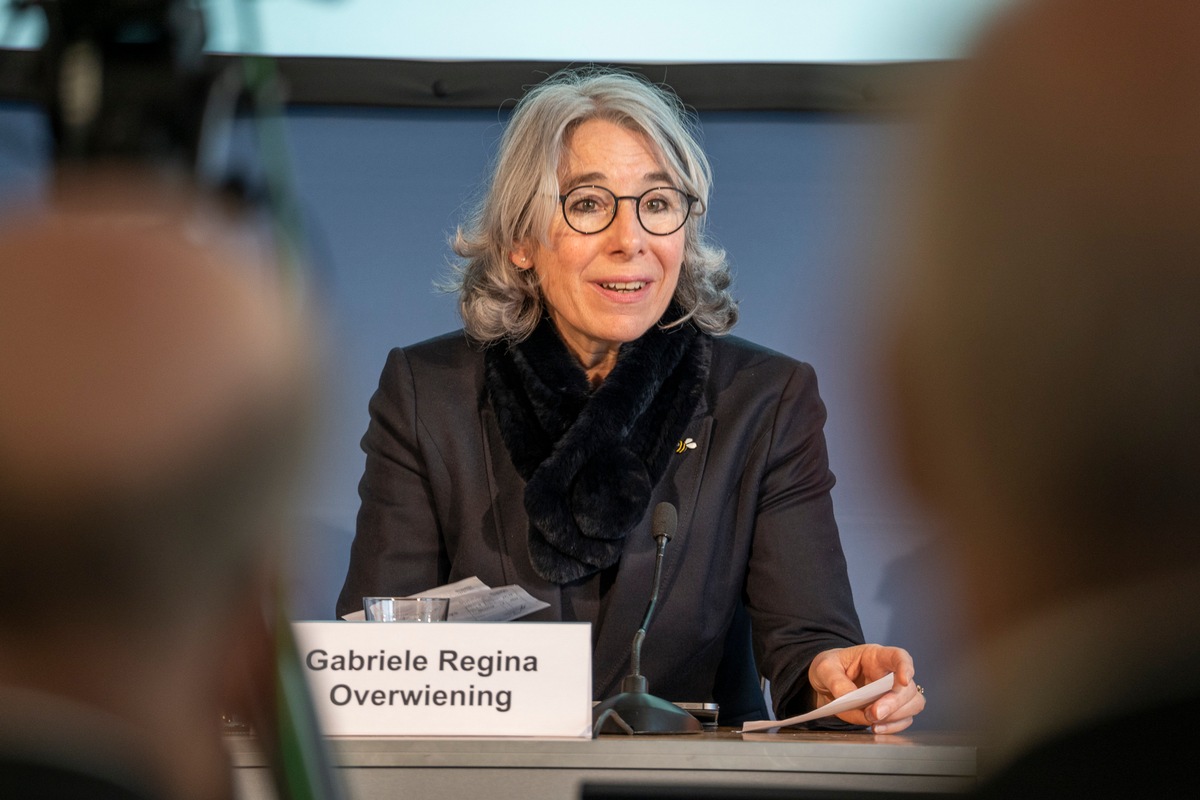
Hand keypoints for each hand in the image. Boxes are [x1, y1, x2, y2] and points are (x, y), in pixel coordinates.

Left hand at [808, 644, 924, 733]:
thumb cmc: (829, 668)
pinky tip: (875, 728)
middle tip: (874, 713)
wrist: (824, 684)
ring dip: (895, 717)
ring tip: (872, 721)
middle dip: (894, 703)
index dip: (906, 668)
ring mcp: (891, 693)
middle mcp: (888, 674)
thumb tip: (850, 697)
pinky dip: (891, 727)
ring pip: (912, 705)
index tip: (904, 681)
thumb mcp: (824, 667)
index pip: (899, 657)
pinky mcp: (889, 711)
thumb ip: (835, 680)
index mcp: (876, 657)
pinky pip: (901, 721)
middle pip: (908, 688)